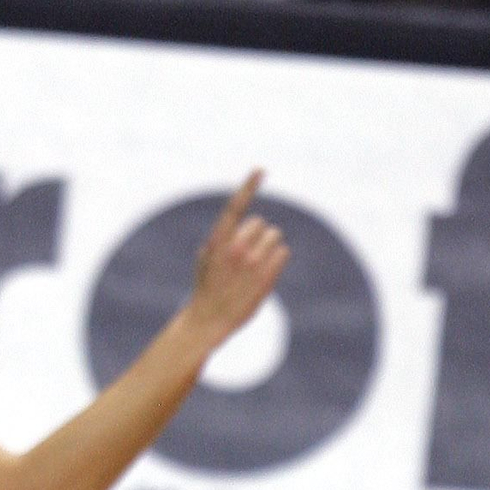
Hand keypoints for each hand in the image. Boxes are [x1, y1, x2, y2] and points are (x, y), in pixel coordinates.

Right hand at [187, 170, 289, 344]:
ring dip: (268, 247)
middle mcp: (236, 248)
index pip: (235, 207)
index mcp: (218, 241)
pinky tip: (264, 272)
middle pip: (262, 224)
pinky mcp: (267, 276)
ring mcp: (253, 263)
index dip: (248, 186)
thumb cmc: (206, 288)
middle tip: (247, 255)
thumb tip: (238, 220)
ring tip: (254, 265)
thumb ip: (221, 238)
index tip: (260, 169)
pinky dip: (277, 259)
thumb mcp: (206, 258)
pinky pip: (283, 253)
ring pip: (275, 236)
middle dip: (257, 236)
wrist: (208, 321)